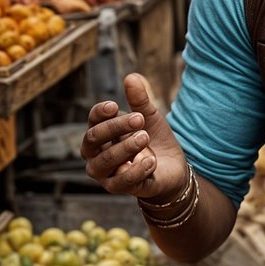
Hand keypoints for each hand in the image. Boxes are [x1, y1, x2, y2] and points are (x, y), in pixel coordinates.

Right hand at [80, 74, 188, 199]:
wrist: (172, 169)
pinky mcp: (118, 188)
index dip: (100, 113)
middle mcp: (95, 154)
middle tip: (139, 119)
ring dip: (125, 148)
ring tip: (145, 137)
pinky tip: (151, 161)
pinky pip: (121, 181)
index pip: (92, 121)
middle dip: (115, 127)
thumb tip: (131, 77)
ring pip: (105, 161)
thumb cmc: (155, 141)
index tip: (114, 105)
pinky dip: (136, 170)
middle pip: (93, 139)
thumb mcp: (150, 118)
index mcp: (101, 133)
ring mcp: (104, 173)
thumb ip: (140, 101)